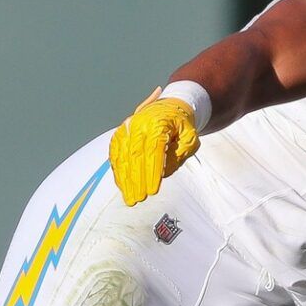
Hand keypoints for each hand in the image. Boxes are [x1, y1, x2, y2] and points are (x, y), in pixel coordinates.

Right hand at [108, 90, 200, 206]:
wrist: (169, 107)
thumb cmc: (182, 126)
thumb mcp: (190, 138)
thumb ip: (178, 155)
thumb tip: (163, 173)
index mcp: (158, 122)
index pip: (154, 150)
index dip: (152, 171)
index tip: (153, 190)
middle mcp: (139, 124)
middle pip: (135, 155)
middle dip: (137, 180)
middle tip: (139, 199)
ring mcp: (127, 129)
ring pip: (122, 156)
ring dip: (125, 179)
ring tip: (130, 198)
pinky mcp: (119, 135)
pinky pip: (115, 154)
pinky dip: (118, 172)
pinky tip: (122, 186)